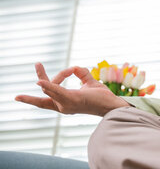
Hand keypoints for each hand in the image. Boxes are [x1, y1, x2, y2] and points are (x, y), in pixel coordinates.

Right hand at [15, 62, 129, 115]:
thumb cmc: (102, 97)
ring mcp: (66, 104)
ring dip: (43, 76)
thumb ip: (81, 74)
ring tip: (38, 64)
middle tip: (37, 63)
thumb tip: (75, 67)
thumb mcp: (89, 82)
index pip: (47, 97)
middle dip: (40, 77)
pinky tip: (40, 81)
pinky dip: (48, 85)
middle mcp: (63, 106)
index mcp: (65, 103)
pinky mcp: (72, 99)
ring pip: (49, 89)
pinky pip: (57, 91)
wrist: (112, 104)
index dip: (44, 86)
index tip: (55, 73)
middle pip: (46, 91)